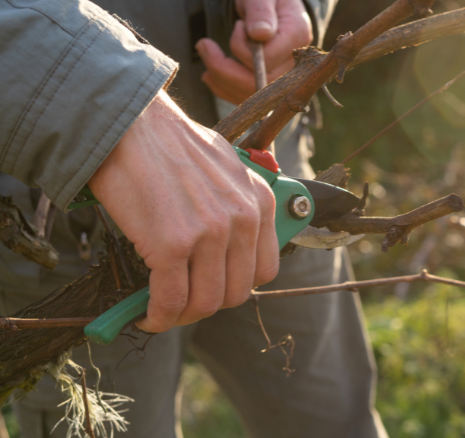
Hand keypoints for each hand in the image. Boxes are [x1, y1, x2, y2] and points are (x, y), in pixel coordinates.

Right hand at [88, 90, 278, 332]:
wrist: (130, 124)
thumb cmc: (171, 144)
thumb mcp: (227, 167)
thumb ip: (239, 203)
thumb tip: (234, 241)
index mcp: (260, 202)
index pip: (265, 271)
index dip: (236, 287)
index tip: (213, 288)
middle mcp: (242, 219)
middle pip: (235, 293)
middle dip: (207, 305)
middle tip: (183, 302)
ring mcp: (209, 234)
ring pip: (204, 303)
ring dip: (181, 316)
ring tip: (163, 310)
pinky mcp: (172, 244)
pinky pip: (170, 300)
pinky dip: (158, 317)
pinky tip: (147, 315)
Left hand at [196, 0, 312, 104]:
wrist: (272, 6)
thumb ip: (260, 11)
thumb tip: (260, 34)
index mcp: (297, 36)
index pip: (267, 59)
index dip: (243, 48)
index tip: (237, 27)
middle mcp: (295, 63)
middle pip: (258, 84)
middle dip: (224, 69)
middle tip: (203, 45)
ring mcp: (284, 78)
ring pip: (249, 95)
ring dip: (220, 78)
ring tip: (205, 53)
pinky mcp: (271, 87)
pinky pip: (245, 98)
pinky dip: (223, 88)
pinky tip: (210, 74)